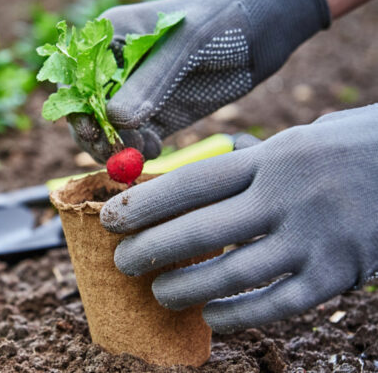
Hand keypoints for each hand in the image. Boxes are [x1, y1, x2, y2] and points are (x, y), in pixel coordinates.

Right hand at [70, 0, 330, 161]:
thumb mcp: (184, 46)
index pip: (77, 77)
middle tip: (111, 153)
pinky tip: (155, 149)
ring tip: (139, 151)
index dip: (77, 106)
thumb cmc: (222, 18)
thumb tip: (114, 121)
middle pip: (86, 109)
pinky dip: (139, 151)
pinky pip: (136, 140)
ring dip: (116, 146)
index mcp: (109, 38)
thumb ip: (150, 82)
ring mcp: (136, 94)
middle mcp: (115, 68)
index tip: (91, 129)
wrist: (264, 29)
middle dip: (95, 133)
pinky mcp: (156, 115)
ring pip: (108, 130)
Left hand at [101, 105, 377, 332]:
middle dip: (151, 249)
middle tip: (122, 263)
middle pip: (202, 229)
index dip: (145, 204)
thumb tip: (185, 184)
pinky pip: (277, 303)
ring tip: (160, 293)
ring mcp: (316, 238)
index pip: (194, 183)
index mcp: (274, 158)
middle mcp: (290, 196)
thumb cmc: (349, 151)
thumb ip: (248, 164)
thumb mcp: (298, 141)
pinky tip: (212, 318)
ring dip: (186, 288)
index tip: (110, 219)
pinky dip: (239, 314)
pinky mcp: (338, 274)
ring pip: (233, 273)